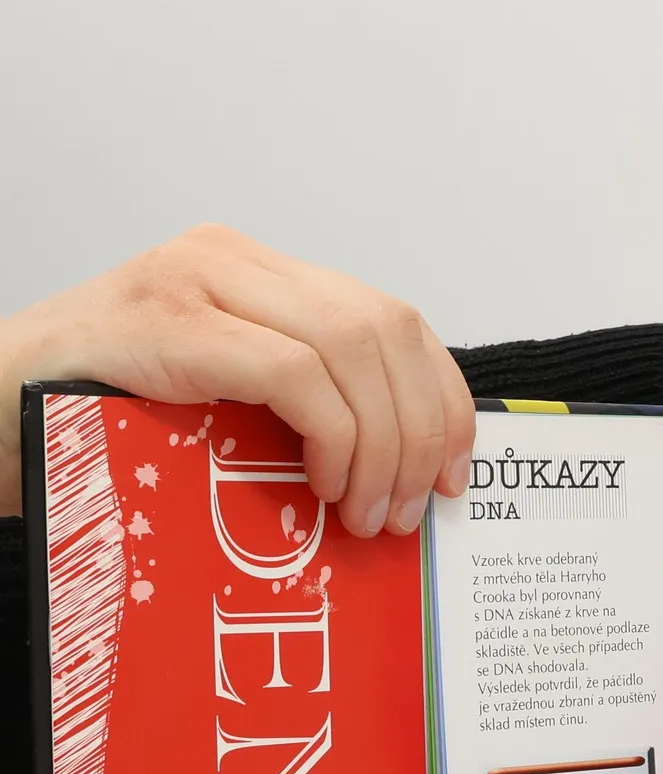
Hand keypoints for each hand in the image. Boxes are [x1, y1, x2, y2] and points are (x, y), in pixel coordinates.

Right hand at [0, 226, 473, 533]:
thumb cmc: (99, 424)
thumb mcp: (223, 409)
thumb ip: (301, 410)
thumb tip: (404, 477)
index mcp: (259, 275)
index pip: (396, 320)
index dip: (443, 399)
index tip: (452, 474)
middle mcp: (233, 259)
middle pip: (387, 329)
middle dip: (421, 431)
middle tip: (411, 509)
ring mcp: (196, 280)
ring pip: (352, 347)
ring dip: (381, 445)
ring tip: (369, 513)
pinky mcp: (166, 322)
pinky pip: (294, 373)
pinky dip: (332, 437)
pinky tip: (325, 486)